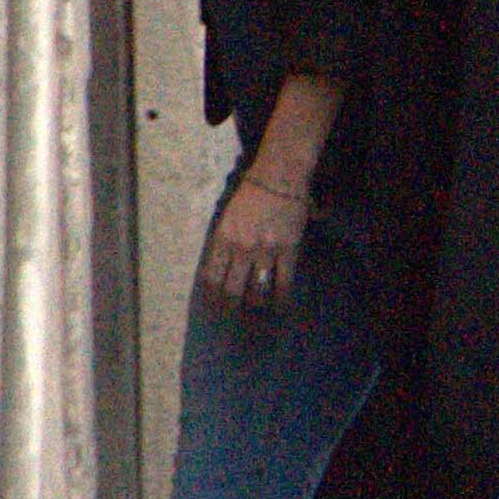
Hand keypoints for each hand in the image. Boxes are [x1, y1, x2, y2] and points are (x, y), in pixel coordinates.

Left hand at [199, 164, 308, 310]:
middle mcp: (241, 249)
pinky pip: (283, 281)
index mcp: (223, 238)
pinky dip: (281, 298)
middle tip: (232, 321)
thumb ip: (226, 239)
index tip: (212, 309)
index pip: (212, 276)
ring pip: (257, 290)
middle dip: (231, 308)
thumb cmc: (252, 190)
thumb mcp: (229, 215)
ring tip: (256, 318)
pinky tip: (280, 308)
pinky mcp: (287, 250)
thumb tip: (224, 263)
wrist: (278, 176)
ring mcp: (265, 251)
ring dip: (255, 307)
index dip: (211, 297)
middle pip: (232, 289)